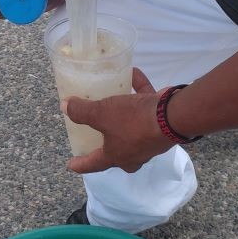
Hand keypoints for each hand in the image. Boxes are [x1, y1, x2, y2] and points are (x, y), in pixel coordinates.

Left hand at [62, 68, 176, 173]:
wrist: (173, 116)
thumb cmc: (133, 121)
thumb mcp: (102, 114)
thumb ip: (81, 112)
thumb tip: (64, 107)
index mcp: (117, 156)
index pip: (94, 164)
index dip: (81, 164)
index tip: (71, 165)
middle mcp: (134, 153)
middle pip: (118, 152)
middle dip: (109, 145)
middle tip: (99, 137)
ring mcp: (149, 140)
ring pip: (132, 128)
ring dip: (123, 112)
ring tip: (114, 99)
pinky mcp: (161, 123)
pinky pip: (145, 106)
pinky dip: (139, 91)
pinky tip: (133, 73)